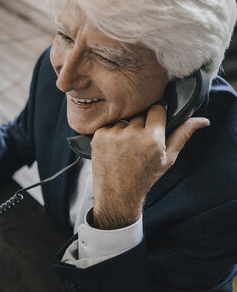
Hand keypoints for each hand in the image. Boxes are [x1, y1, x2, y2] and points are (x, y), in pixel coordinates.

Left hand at [90, 104, 208, 229]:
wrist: (117, 194)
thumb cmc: (145, 177)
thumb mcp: (168, 158)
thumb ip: (183, 135)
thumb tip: (202, 120)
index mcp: (152, 139)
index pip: (157, 108)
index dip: (157, 116)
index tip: (155, 124)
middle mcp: (132, 134)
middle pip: (139, 114)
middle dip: (141, 124)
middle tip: (139, 142)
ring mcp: (113, 134)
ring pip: (124, 120)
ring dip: (125, 129)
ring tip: (126, 148)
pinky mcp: (99, 136)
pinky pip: (109, 125)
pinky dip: (111, 134)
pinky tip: (114, 149)